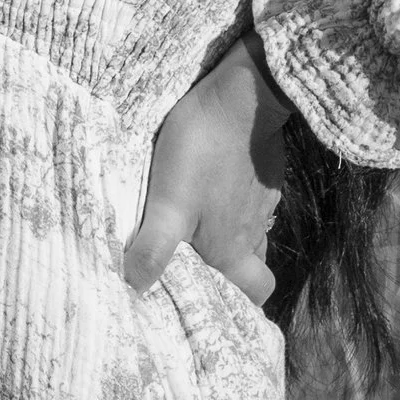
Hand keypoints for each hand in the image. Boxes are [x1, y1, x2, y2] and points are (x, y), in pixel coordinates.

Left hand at [125, 29, 290, 307]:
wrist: (241, 96)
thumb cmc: (200, 152)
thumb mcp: (167, 204)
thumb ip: (153, 250)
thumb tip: (134, 288)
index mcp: (232, 249)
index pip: (255, 294)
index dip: (241, 303)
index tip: (217, 301)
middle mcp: (254, 231)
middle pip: (253, 266)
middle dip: (234, 271)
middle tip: (203, 263)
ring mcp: (265, 201)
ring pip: (252, 233)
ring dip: (231, 236)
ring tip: (199, 226)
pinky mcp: (266, 173)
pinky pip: (251, 200)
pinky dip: (235, 203)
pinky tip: (212, 186)